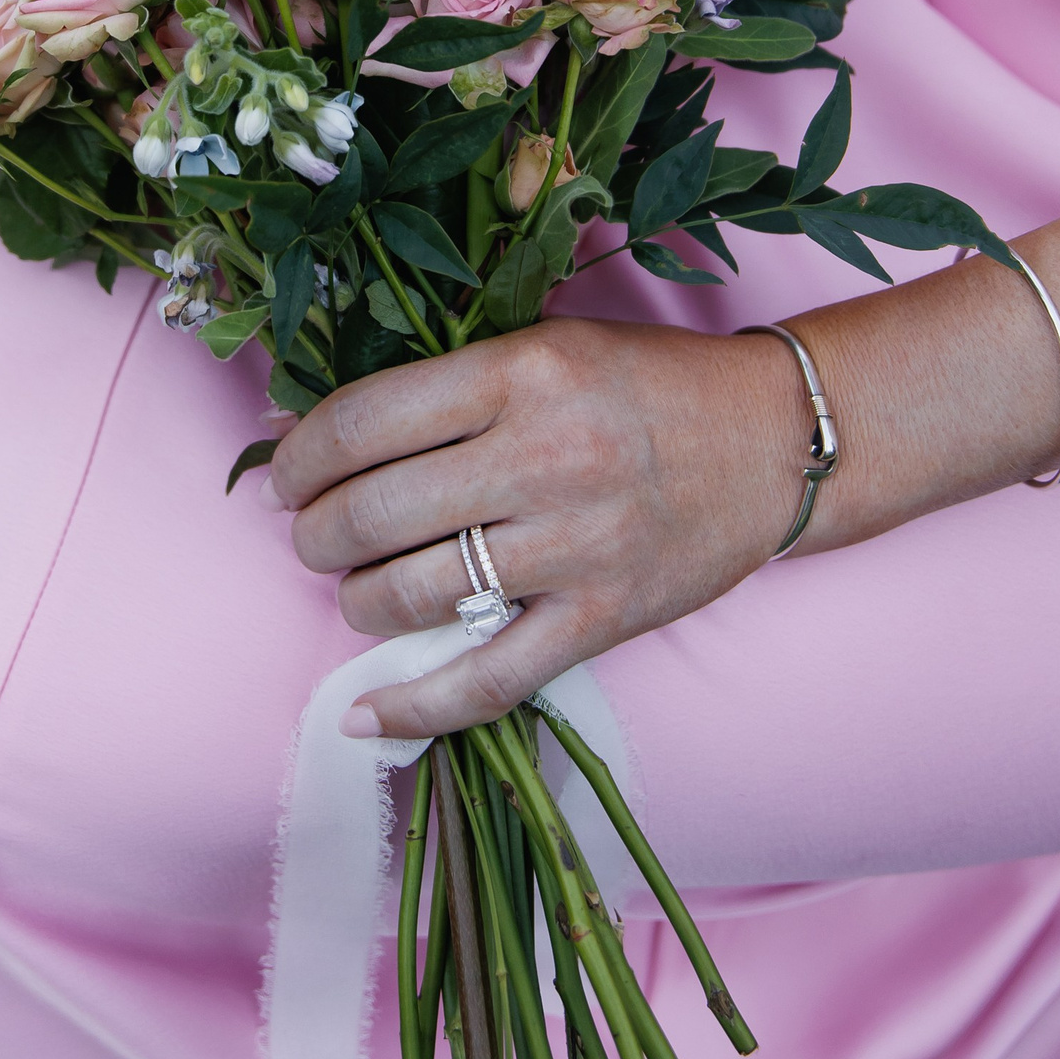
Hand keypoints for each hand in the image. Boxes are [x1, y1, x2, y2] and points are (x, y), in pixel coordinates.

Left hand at [271, 319, 799, 739]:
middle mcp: (544, 457)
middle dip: (314, 534)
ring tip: (354, 588)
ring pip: (413, 595)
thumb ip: (443, 386)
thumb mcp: (544, 346)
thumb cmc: (647, 384)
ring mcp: (575, 546)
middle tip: (310, 535)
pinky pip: (487, 681)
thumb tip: (313, 434)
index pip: (366, 422)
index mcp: (522, 374)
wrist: (777, 441)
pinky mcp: (603, 619)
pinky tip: (363, 712)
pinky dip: (414, 706)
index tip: (283, 474)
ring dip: (355, 601)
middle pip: (373, 513)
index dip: (301, 456)